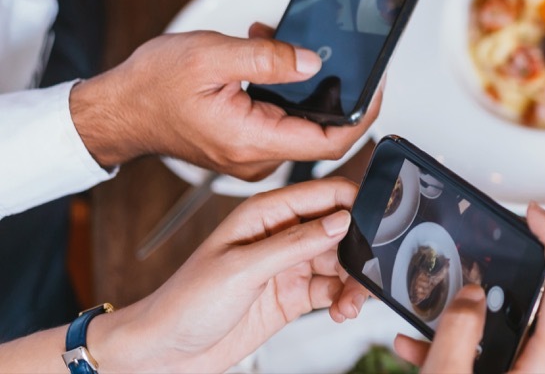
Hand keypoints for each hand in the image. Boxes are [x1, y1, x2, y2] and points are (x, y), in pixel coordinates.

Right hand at [69, 23, 380, 178]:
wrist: (113, 110)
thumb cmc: (150, 88)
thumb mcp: (212, 57)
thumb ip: (269, 59)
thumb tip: (313, 62)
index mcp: (253, 140)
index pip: (331, 142)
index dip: (364, 116)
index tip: (379, 87)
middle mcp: (256, 156)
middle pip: (322, 131)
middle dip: (333, 88)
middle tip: (334, 51)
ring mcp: (250, 153)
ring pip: (301, 121)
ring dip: (304, 83)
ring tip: (280, 44)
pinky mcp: (244, 143)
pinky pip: (280, 119)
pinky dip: (283, 88)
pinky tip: (266, 58)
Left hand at [96, 179, 363, 372]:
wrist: (162, 353)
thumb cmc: (184, 303)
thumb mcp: (243, 269)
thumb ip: (296, 243)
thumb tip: (341, 220)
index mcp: (266, 213)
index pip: (324, 194)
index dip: (356, 203)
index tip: (380, 221)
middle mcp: (282, 235)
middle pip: (340, 231)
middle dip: (360, 251)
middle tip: (367, 273)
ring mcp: (288, 267)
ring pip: (341, 264)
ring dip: (354, 282)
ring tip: (351, 302)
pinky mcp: (292, 297)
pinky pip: (332, 291)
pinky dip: (343, 300)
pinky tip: (341, 310)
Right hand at [395, 203, 544, 372]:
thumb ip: (458, 334)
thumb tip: (470, 295)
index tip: (535, 212)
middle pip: (539, 297)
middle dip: (500, 272)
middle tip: (480, 250)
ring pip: (510, 325)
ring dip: (470, 314)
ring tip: (437, 303)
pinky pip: (495, 352)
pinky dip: (462, 345)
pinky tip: (421, 344)